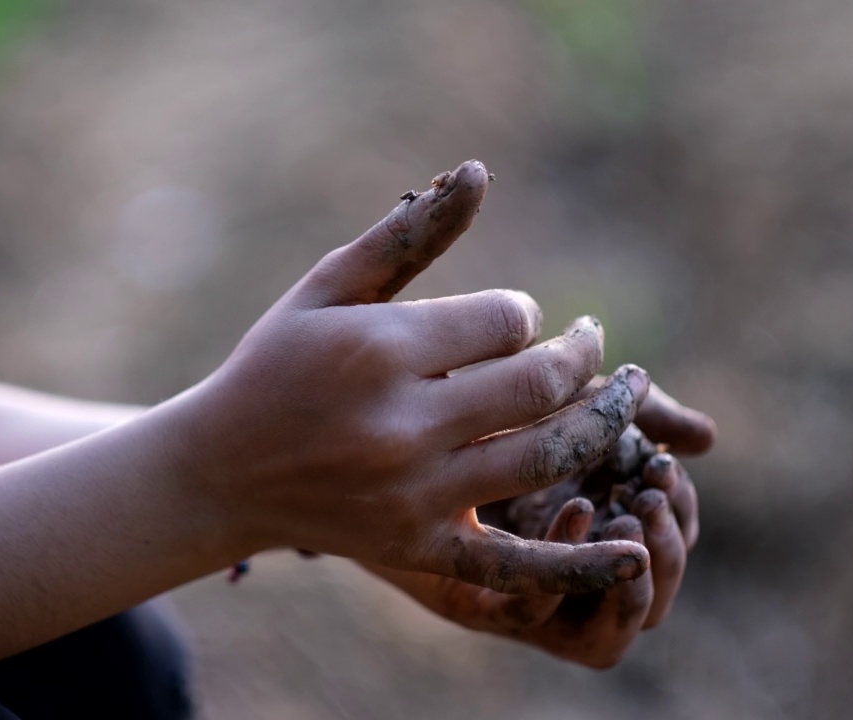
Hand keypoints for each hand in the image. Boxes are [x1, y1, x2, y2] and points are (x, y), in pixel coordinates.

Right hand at [169, 160, 651, 593]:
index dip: (524, 314)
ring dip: (602, 424)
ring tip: (626, 396)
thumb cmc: (276, 364)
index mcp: (381, 349)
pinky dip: (579, 567)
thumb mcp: (329, 286)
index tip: (511, 321)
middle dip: (583, 357)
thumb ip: (408, 232)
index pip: (506, 320)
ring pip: (544, 457)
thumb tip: (480, 171)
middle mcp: (402, 423)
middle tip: (596, 344)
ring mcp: (414, 494)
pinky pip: (512, 567)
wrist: (220, 471)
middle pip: (539, 385)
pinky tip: (632, 557)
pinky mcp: (419, 549)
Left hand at [366, 383, 711, 667]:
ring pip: (618, 627)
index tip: (668, 462)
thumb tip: (708, 438)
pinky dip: (573, 581)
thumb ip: (625, 410)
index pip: (670, 540)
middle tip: (653, 489)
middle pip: (657, 589)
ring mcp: (525, 591)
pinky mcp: (480, 599)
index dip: (683, 514)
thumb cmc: (464, 405)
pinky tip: (575, 516)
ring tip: (627, 513)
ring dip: (639, 579)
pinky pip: (546, 621)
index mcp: (590, 517)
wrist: (358, 431)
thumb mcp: (551, 397)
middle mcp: (563, 568)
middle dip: (671, 542)